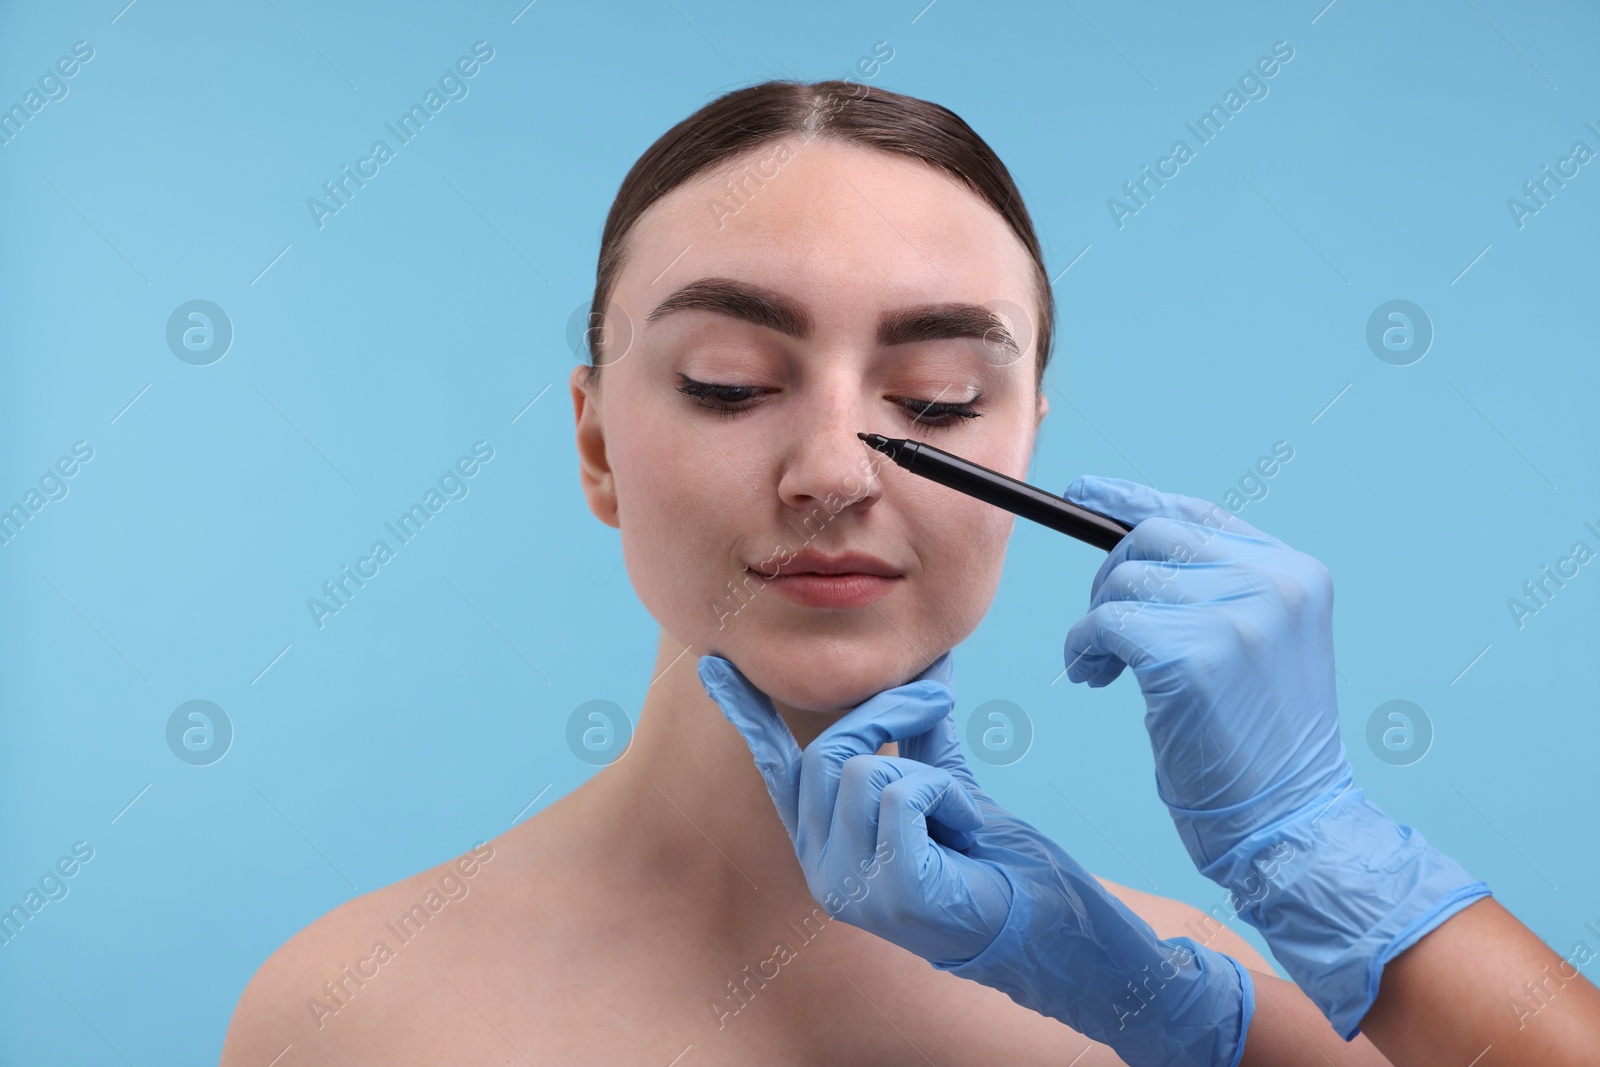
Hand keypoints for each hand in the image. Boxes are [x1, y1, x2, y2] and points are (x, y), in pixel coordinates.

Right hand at [698, 649, 1253, 1066]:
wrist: (1042, 928)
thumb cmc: (991, 862)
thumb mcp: (945, 782)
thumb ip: (921, 732)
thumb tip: (927, 666)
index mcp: (826, 839)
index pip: (776, 765)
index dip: (747, 714)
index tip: (714, 665)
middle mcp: (823, 865)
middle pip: (826, 751)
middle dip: (888, 710)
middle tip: (938, 697)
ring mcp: (848, 884)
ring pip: (862, 768)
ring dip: (925, 766)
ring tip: (953, 808)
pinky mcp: (888, 889)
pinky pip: (901, 792)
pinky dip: (943, 791)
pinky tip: (960, 830)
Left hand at [1062, 476, 1488, 1038]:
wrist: (1292, 822)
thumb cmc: (1261, 744)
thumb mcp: (1259, 644)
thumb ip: (1216, 588)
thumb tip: (1128, 540)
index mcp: (1297, 572)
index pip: (1198, 512)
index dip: (1132, 499)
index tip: (1085, 493)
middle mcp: (1274, 582)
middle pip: (1151, 537)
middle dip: (1110, 578)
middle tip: (1104, 634)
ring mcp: (1237, 615)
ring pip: (1122, 582)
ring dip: (1096, 626)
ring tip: (1106, 670)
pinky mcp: (1193, 657)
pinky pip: (1105, 624)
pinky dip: (1086, 651)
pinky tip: (1098, 680)